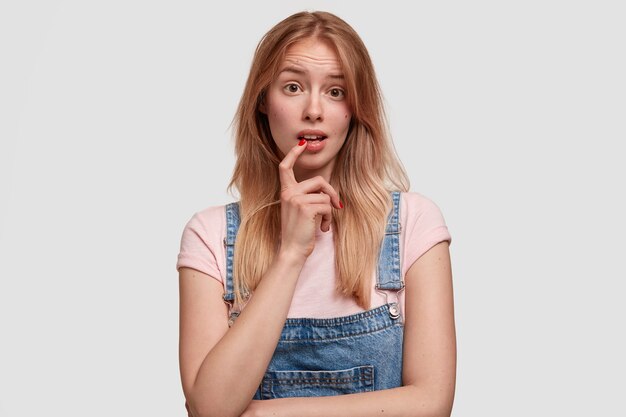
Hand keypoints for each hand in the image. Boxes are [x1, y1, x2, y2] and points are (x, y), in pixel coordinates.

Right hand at [278, 140, 341, 259]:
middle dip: (331, 192)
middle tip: (337, 206)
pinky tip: (323, 228)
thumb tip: (327, 192)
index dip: (293, 154)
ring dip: (329, 211)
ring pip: (325, 196)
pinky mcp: (306, 207)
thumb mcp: (298, 211)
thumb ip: (306, 197)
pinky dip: (329, 218)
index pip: (285, 167)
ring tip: (323, 224)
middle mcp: (289, 193)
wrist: (291, 251)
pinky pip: (327, 206)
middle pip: (319, 181)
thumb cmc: (298, 233)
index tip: (301, 144)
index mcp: (285, 192)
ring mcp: (296, 199)